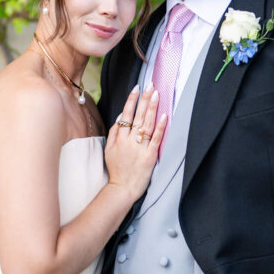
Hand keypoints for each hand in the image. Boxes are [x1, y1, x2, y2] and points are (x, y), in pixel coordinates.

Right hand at [105, 85, 166, 202]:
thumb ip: (114, 132)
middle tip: (150, 85)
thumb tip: (121, 116)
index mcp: (119, 138)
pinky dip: (160, 127)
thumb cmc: (116, 170)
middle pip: (138, 116)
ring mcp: (140, 148)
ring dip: (152, 108)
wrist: (122, 189)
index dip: (132, 100)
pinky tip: (164, 116)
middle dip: (144, 99)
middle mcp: (129, 141)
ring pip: (147, 124)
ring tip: (156, 94)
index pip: (127, 114)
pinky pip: (156, 139)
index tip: (137, 88)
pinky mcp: (150, 156)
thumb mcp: (109, 150)